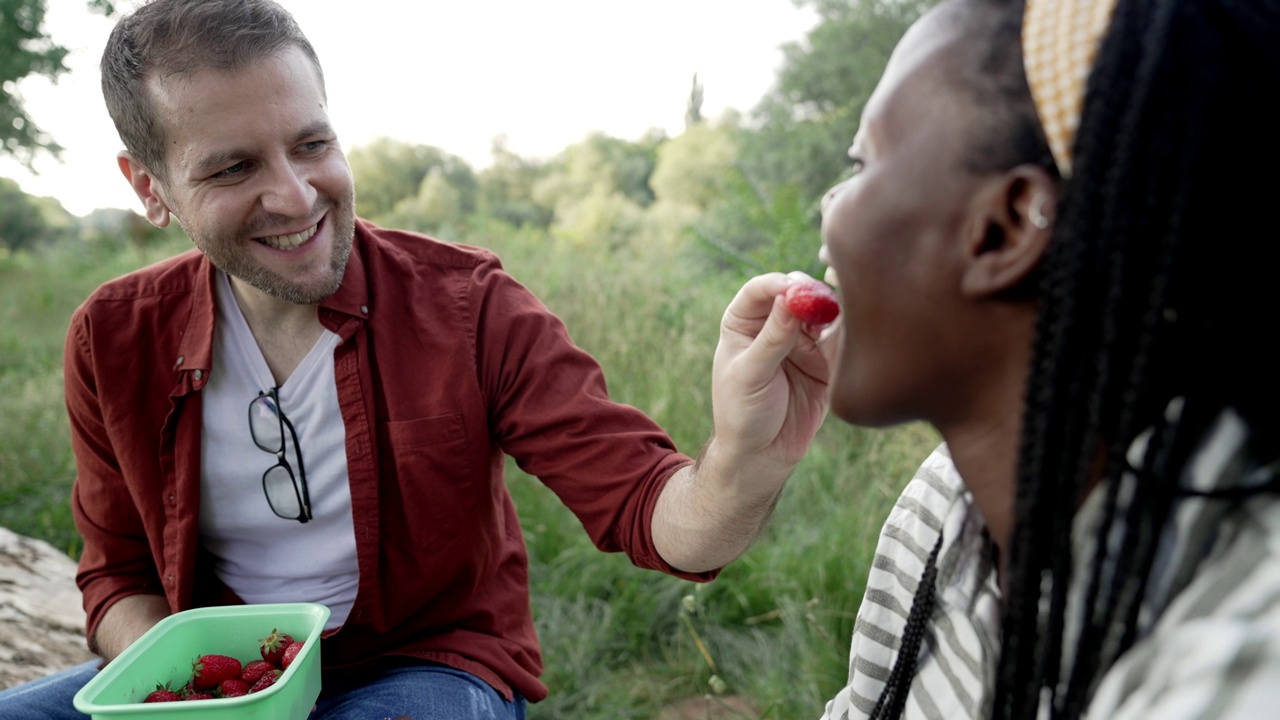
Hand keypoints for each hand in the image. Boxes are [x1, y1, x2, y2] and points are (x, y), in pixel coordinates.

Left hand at [709, 272, 834, 478]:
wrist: (764, 455)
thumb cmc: (742, 413)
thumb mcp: (751, 375)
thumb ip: (772, 338)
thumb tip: (790, 299)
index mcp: (743, 324)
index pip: (760, 290)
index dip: (779, 285)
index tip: (795, 289)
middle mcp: (773, 326)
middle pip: (796, 294)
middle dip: (811, 292)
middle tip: (824, 300)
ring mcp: (801, 341)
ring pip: (821, 311)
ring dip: (832, 309)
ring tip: (837, 316)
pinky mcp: (825, 360)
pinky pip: (840, 338)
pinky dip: (849, 330)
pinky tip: (854, 332)